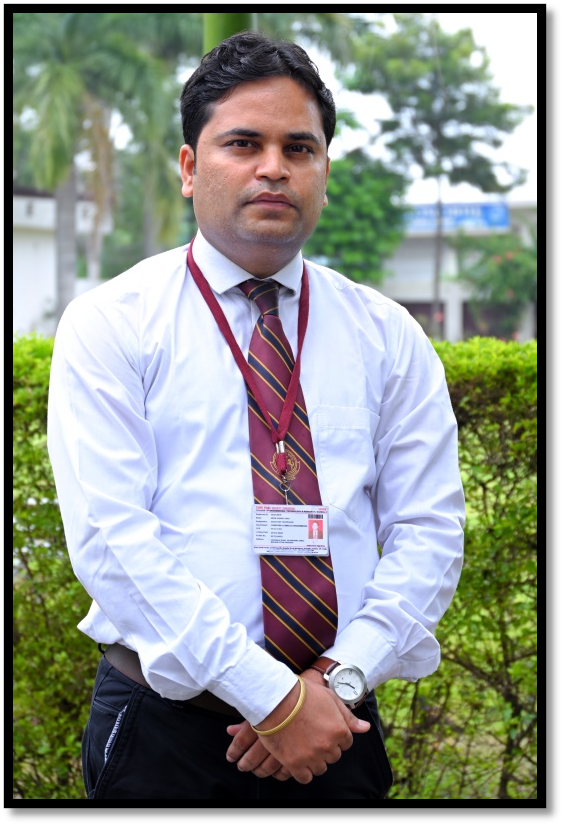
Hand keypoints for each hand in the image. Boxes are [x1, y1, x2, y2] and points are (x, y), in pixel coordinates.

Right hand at [228, 675, 369, 783]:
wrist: (276, 699)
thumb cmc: (303, 694)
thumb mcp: (330, 698)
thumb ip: (348, 716)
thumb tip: (366, 728)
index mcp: (339, 730)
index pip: (346, 743)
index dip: (336, 735)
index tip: (324, 729)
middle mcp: (328, 746)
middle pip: (334, 756)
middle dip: (326, 747)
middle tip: (313, 736)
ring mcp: (311, 756)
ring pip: (320, 768)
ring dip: (315, 759)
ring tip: (304, 746)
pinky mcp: (294, 763)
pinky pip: (305, 777)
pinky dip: (302, 771)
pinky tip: (297, 759)